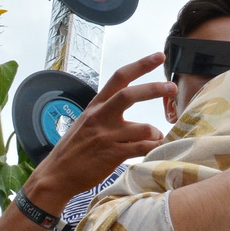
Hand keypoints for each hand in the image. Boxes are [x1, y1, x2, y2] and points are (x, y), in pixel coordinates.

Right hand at [22, 52, 171, 210]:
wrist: (57, 174)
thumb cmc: (74, 149)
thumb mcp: (87, 123)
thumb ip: (107, 114)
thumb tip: (132, 112)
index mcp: (96, 105)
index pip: (119, 77)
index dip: (141, 65)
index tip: (159, 56)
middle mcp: (100, 116)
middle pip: (129, 94)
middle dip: (153, 89)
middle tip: (172, 87)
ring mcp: (106, 136)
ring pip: (143, 127)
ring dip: (155, 133)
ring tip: (156, 138)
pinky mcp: (112, 154)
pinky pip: (142, 148)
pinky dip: (153, 148)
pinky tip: (156, 149)